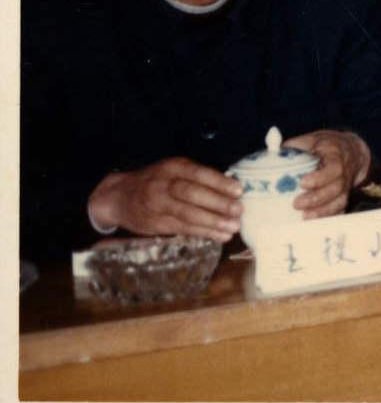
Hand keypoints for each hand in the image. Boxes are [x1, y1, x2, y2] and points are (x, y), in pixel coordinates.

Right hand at [87, 157, 242, 242]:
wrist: (119, 196)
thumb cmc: (157, 180)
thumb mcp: (174, 170)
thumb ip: (198, 177)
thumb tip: (232, 187)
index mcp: (172, 167)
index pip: (198, 174)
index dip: (219, 182)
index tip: (239, 190)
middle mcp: (163, 185)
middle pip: (192, 194)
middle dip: (217, 203)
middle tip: (238, 211)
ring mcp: (158, 206)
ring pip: (187, 214)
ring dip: (213, 222)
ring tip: (233, 227)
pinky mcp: (157, 224)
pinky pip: (183, 229)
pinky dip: (203, 233)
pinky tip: (220, 235)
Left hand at [283, 129, 371, 218]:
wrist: (350, 151)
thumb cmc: (325, 146)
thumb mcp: (311, 140)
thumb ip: (293, 146)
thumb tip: (271, 155)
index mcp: (335, 154)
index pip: (333, 167)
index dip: (320, 178)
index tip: (302, 183)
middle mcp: (344, 171)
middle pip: (336, 188)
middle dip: (317, 198)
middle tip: (296, 204)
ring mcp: (346, 186)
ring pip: (339, 202)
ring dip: (322, 211)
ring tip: (304, 217)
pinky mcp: (344, 197)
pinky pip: (340, 210)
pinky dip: (328, 218)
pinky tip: (314, 223)